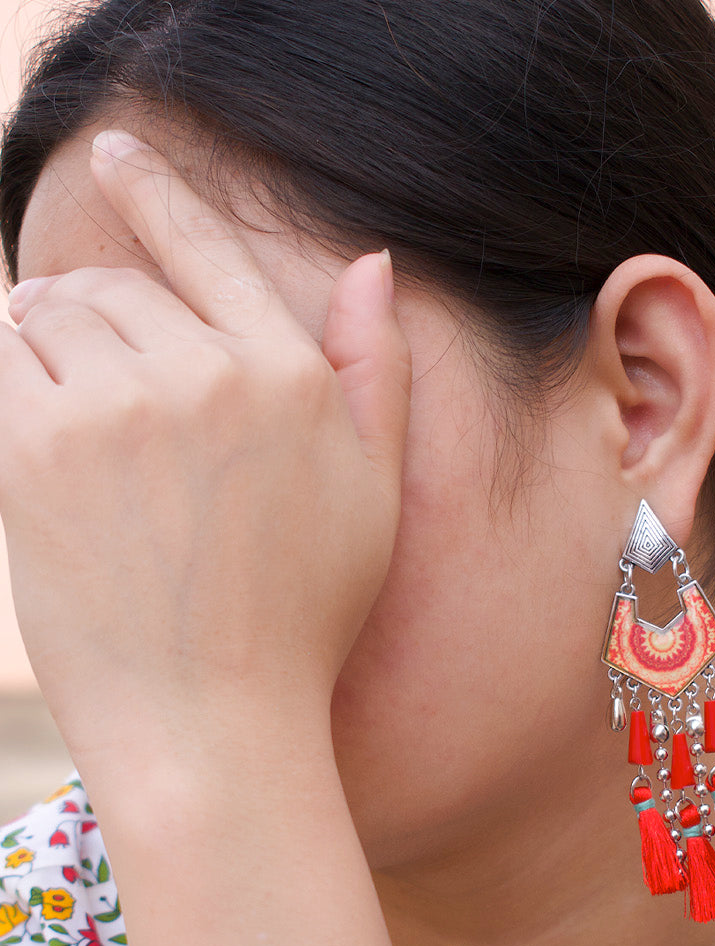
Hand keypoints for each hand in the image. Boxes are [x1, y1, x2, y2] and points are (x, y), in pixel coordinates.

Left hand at [1, 131, 409, 781]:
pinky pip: (2, 365)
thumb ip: (374, 373)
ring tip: (71, 419)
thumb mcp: (370, 496)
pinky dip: (11, 384)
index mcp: (287, 375)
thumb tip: (373, 262)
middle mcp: (207, 374)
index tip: (116, 152)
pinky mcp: (39, 448)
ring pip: (46, 316)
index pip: (207, 246)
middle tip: (91, 380)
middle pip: (110, 285)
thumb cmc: (300, 618)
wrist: (213, 721)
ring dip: (43, 345)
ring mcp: (119, 406)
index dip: (155, 190)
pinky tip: (43, 441)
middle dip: (89, 317)